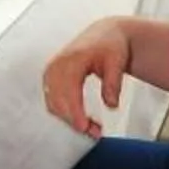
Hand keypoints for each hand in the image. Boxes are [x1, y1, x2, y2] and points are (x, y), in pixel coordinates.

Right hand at [40, 20, 133, 138]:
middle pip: (58, 101)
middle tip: (95, 133)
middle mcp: (56, 65)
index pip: (68, 90)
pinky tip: (83, 119)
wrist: (103, 34)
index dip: (75, 112)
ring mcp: (50, 72)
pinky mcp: (50, 78)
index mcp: (72, 59)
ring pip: (53, 104)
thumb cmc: (110, 45)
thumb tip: (111, 105)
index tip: (84, 128)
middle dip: (74, 120)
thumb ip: (113, 84)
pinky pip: (53, 101)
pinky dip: (65, 114)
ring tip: (93, 128)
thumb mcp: (118, 62)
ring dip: (70, 119)